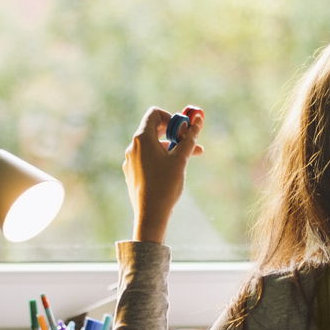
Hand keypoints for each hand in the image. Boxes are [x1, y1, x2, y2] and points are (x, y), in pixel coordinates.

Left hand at [122, 105, 203, 243]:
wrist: (150, 214)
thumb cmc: (165, 185)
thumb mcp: (181, 159)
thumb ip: (189, 138)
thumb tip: (198, 120)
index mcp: (142, 139)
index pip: (154, 114)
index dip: (172, 118)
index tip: (184, 130)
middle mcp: (133, 147)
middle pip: (154, 129)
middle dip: (174, 133)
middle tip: (189, 141)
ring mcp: (131, 161)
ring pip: (153, 146)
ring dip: (171, 147)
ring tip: (190, 156)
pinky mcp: (133, 173)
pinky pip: (148, 159)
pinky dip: (162, 158)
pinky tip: (174, 170)